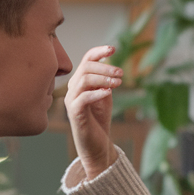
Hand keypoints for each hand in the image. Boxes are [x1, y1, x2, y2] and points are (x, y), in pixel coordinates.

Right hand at [64, 45, 121, 179]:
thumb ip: (106, 80)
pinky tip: (108, 93)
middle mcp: (72, 89)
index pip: (85, 60)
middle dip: (104, 67)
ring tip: (118, 82)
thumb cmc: (99, 120)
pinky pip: (82, 99)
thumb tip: (111, 63)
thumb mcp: (105, 95)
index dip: (98, 52)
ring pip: (83, 81)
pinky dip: (96, 93)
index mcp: (79, 83)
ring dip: (102, 79)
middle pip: (85, 68)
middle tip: (121, 73)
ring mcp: (71, 102)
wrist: (97, 145)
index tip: (113, 48)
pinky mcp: (74, 114)